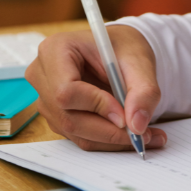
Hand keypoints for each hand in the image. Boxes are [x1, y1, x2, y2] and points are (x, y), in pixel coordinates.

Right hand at [26, 26, 166, 150]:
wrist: (119, 53)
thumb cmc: (124, 49)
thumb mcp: (140, 62)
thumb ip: (143, 91)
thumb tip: (137, 125)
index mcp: (55, 50)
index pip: (66, 90)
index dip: (96, 107)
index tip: (125, 115)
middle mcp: (43, 76)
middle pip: (68, 118)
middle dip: (109, 131)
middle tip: (144, 135)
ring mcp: (47, 99)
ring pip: (76, 132)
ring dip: (112, 140)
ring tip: (147, 136)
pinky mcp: (58, 117)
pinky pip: (81, 137)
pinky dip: (109, 141)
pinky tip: (132, 135)